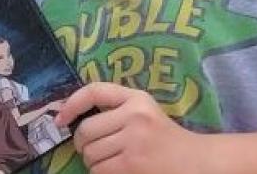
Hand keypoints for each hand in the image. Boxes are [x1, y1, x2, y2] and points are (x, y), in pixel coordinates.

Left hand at [53, 83, 207, 173]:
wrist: (197, 162)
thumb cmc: (165, 140)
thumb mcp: (144, 113)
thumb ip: (114, 110)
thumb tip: (66, 118)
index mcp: (137, 98)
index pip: (94, 91)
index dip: (71, 104)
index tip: (59, 120)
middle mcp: (135, 115)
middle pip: (85, 130)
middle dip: (84, 145)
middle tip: (96, 150)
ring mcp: (134, 140)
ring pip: (90, 154)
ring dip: (94, 163)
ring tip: (113, 162)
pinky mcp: (131, 164)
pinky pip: (99, 170)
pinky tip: (118, 171)